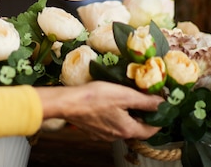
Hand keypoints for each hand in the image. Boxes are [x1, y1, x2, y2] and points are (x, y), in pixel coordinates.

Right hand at [36, 82, 162, 141]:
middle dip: (142, 114)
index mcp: (127, 129)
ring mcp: (104, 134)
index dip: (159, 119)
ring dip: (128, 114)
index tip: (161, 107)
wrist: (68, 103)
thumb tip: (162, 103)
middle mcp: (117, 136)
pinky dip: (114, 115)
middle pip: (137, 127)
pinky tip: (108, 103)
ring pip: (123, 125)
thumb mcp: (124, 95)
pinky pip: (110, 124)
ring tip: (126, 97)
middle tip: (143, 98)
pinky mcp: (94, 129)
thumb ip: (144, 100)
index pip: (151, 130)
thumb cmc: (95, 97)